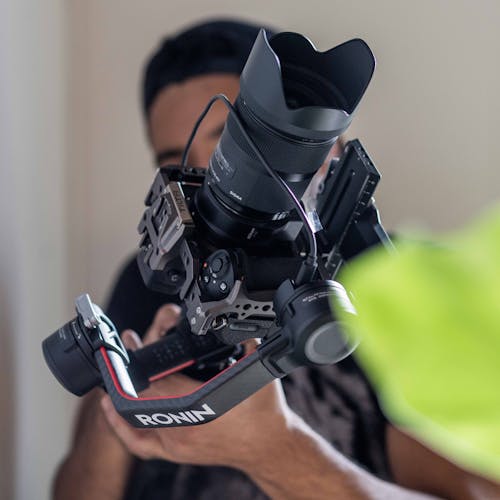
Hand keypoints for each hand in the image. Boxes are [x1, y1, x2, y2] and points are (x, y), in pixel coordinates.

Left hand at [101, 303, 293, 470]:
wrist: (268, 446)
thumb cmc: (264, 413)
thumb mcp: (259, 370)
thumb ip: (248, 343)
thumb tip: (240, 324)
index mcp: (201, 407)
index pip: (159, 381)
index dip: (141, 360)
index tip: (131, 343)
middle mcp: (183, 429)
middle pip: (141, 395)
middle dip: (130, 369)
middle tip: (128, 345)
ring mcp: (176, 443)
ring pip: (134, 418)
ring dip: (122, 391)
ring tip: (116, 368)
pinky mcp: (175, 452)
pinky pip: (138, 442)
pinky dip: (120, 425)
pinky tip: (110, 409)